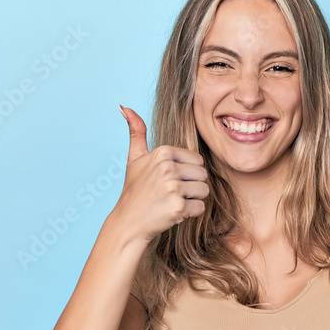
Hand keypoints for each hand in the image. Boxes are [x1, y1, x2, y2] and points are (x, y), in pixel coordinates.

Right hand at [110, 105, 209, 241]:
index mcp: (163, 152)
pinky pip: (200, 207)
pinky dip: (190, 213)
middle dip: (192, 186)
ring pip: (204, 190)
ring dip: (192, 200)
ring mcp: (173, 187)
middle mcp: (167, 167)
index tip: (167, 180)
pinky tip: (173, 212)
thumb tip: (124, 107)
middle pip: (203, 175)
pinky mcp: (178, 207)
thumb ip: (136, 132)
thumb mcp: (135, 158)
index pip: (197, 161)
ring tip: (172, 201)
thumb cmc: (135, 190)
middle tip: (171, 193)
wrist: (129, 222)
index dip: (186, 173)